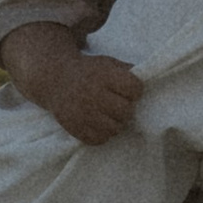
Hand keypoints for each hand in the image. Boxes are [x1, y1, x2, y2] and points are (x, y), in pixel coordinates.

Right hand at [0, 26, 144, 147]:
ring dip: (115, 123)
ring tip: (108, 114)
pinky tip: (98, 123)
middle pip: (126, 111)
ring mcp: (82, 112)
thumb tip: (149, 80)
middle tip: (117, 104)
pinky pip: (99, 139)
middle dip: (125, 108)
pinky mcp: (74, 127)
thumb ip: (127, 70)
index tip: (126, 89)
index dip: (134, 90)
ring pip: (115, 128)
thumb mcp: (107, 63)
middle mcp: (92, 93)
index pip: (135, 89)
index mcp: (103, 75)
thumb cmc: (88, 71)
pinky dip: (102, 134)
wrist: (53, 78)